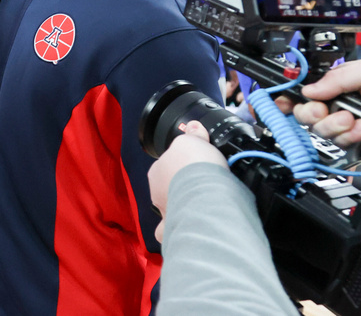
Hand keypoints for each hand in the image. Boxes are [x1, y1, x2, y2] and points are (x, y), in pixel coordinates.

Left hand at [148, 122, 227, 242]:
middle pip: (167, 189)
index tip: (195, 167)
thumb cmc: (194, 165)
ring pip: (168, 211)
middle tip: (200, 187)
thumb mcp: (193, 140)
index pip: (165, 167)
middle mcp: (156, 192)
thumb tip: (193, 127)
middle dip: (179, 188)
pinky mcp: (176, 228)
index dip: (180, 166)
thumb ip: (192, 135)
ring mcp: (165, 212)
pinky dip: (178, 231)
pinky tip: (189, 228)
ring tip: (198, 208)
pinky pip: (172, 233)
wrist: (204, 193)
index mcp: (156, 170)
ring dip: (180, 209)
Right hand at [296, 59, 360, 167]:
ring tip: (354, 119)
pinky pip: (337, 144)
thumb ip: (337, 77)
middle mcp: (341, 105)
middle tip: (322, 110)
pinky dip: (349, 136)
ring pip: (318, 129)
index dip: (292, 95)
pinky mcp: (354, 145)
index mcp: (343, 84)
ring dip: (334, 124)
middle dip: (309, 112)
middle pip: (305, 112)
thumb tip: (309, 89)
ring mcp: (347, 126)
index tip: (281, 100)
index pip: (309, 89)